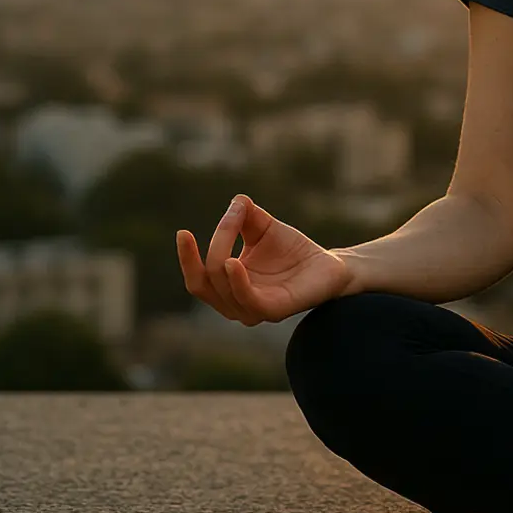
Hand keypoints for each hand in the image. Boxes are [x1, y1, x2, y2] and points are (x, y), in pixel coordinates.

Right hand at [176, 195, 355, 324]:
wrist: (329, 265)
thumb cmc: (292, 250)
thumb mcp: (263, 228)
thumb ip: (246, 216)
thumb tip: (237, 201)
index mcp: (227, 285)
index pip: (197, 276)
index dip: (186, 257)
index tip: (183, 232)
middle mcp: (235, 302)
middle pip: (203, 284)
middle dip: (198, 258)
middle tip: (205, 230)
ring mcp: (254, 310)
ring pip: (222, 291)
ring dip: (218, 264)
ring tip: (225, 238)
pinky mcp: (274, 311)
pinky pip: (248, 301)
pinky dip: (237, 283)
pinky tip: (233, 262)